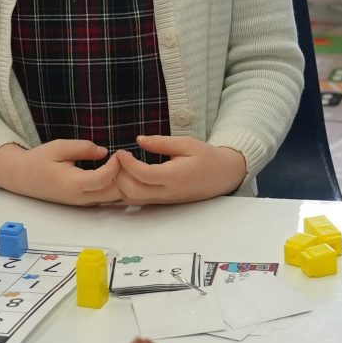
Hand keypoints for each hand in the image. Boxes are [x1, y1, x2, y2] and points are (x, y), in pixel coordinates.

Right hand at [0, 139, 123, 207]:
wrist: (23, 178)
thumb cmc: (39, 161)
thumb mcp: (58, 147)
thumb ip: (82, 148)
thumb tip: (104, 151)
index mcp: (72, 184)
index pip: (103, 179)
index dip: (115, 166)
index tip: (119, 152)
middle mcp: (80, 197)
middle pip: (114, 193)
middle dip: (124, 176)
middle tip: (126, 157)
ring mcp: (84, 202)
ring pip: (114, 198)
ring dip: (122, 183)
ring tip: (123, 163)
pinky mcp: (85, 201)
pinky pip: (108, 197)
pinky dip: (117, 186)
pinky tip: (118, 171)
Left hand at [111, 136, 246, 206]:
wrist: (223, 176)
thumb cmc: (207, 157)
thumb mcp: (187, 143)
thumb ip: (162, 143)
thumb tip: (139, 140)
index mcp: (176, 176)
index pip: (144, 175)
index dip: (128, 164)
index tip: (121, 151)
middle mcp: (168, 192)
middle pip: (133, 191)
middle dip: (119, 175)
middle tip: (119, 157)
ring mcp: (164, 200)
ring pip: (132, 199)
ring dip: (121, 184)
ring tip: (121, 166)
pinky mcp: (161, 202)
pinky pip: (138, 200)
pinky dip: (126, 190)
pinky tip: (126, 175)